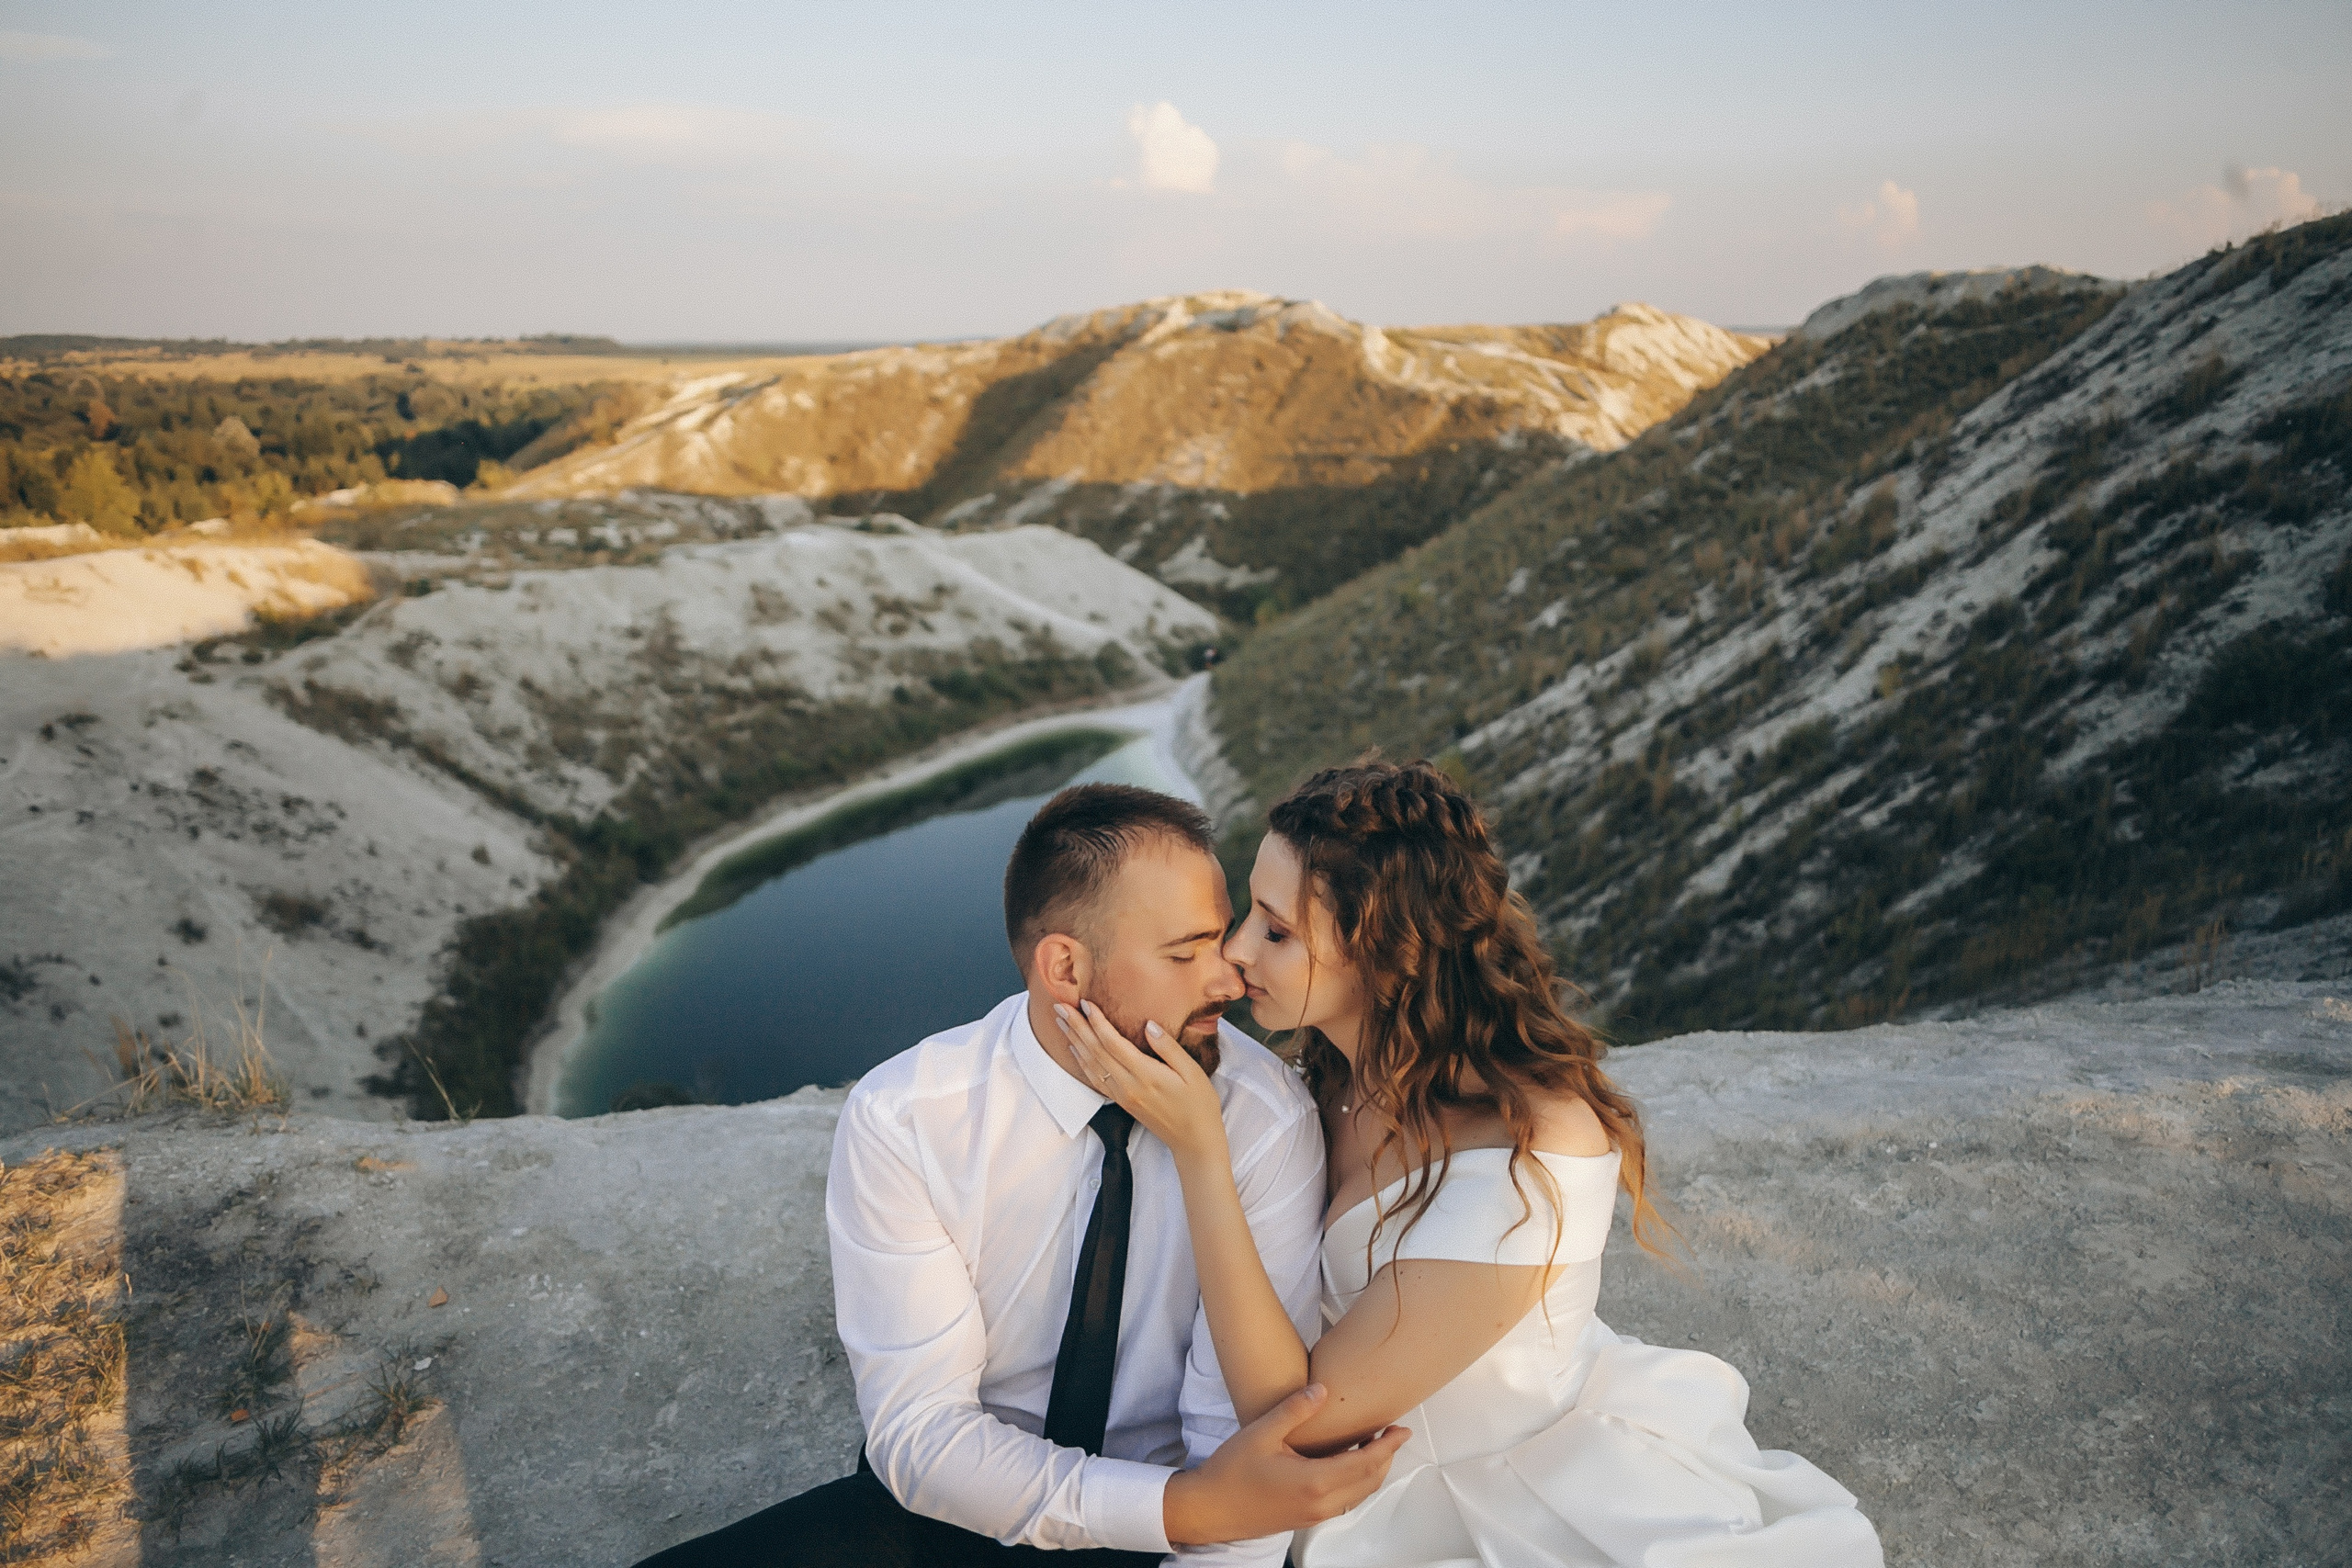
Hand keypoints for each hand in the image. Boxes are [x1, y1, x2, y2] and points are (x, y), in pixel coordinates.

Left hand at [1055, 1000, 1227, 1166]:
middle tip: (1060, 1007)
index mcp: (1146, 1075)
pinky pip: (1095, 1079)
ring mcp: (1123, 1096)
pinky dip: (1082, 1062)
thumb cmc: (1199, 1105)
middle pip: (1096, 1051)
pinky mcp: (1122, 1102)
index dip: (1097, 1022)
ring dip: (1075, 1041)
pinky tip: (1075, 1050)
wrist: (1194, 1142)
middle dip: (1077, 1027)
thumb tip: (1149, 1025)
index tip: (1085, 1002)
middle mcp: (1128, 1085)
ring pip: (1091, 1064)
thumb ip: (1169, 1048)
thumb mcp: (1193, 1072)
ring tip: (1061, 1023)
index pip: (1113, 1043)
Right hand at [1162, 1383, 1408, 1543]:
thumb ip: (1295, 1410)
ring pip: (1358, 1494)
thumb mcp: (1262, 1433)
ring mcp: (1314, 1515)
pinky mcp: (1306, 1519)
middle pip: (1369, 1481)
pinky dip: (1356, 1482)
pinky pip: (1344, 1501)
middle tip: (1392, 1433)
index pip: (1365, 1462)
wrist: (1210, 1509)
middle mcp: (1320, 1503)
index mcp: (1314, 1482)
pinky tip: (1346, 1464)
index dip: (1388, 1446)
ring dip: (1372, 1471)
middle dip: (1386, 1457)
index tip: (1402, 1430)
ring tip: (1372, 1445)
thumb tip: (1322, 1389)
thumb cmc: (1231, 1473)